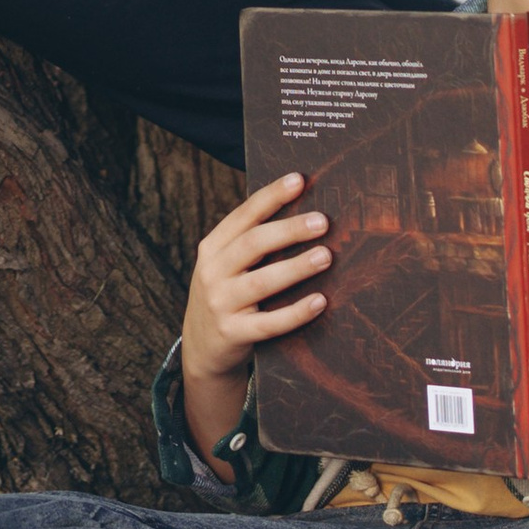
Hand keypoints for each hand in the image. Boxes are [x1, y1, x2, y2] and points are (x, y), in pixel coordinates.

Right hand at [179, 170, 329, 466]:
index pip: (244, 215)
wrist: (202, 348)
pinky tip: (320, 301)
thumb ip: (252, 242)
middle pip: (254, 244)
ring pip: (262, 281)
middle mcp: (212, 272)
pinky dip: (296, 312)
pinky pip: (269, 323)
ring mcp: (220, 304)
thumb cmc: (227, 295)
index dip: (271, 196)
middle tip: (323, 221)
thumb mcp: (226, 265)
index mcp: (212, 247)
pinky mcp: (233, 334)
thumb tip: (304, 211)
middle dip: (290, 230)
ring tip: (326, 256)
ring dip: (296, 267)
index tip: (299, 180)